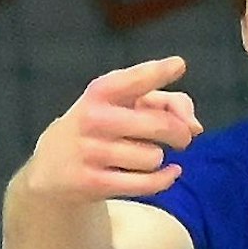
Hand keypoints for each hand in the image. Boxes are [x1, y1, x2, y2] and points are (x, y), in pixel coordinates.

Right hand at [22, 57, 199, 202]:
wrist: (53, 170)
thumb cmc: (102, 129)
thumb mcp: (124, 106)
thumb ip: (166, 102)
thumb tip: (195, 126)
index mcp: (100, 93)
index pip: (132, 80)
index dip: (157, 73)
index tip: (178, 65)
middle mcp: (92, 118)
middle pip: (160, 125)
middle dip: (180, 134)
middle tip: (181, 138)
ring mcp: (90, 151)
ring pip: (154, 157)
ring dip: (157, 158)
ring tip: (141, 156)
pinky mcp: (93, 183)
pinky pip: (148, 184)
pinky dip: (165, 179)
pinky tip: (169, 173)